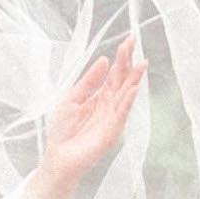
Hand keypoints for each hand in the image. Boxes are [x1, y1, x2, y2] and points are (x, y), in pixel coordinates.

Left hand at [28, 34, 145, 198]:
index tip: (128, 40)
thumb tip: (104, 60)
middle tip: (134, 43)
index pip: (115, 74)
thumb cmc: (64, 130)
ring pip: (126, 96)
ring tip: (141, 64)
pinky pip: (121, 115)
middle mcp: (110, 106)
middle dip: (129, 63)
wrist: (58, 157)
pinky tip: (131, 90)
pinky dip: (127, 102)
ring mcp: (113, 119)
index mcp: (101, 97)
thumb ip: (88, 81)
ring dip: (134, 80)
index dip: (121, 58)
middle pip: (122, 80)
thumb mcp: (72, 98)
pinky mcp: (111, 133)